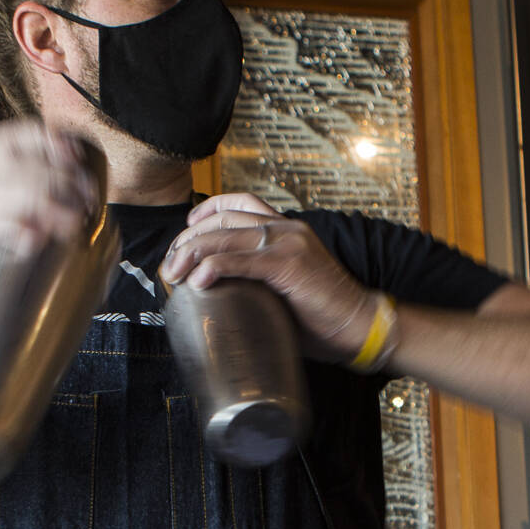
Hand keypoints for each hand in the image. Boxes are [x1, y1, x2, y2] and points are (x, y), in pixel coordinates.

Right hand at [0, 119, 101, 364]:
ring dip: (44, 201)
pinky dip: (12, 228)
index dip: (44, 140)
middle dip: (56, 174)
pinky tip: (33, 241)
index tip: (77, 155)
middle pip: (10, 161)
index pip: (5, 140)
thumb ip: (12, 225)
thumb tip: (65, 225)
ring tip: (72, 221)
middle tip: (86, 197)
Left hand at [160, 194, 382, 361]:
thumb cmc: (324, 316)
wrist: (360, 325)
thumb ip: (259, 280)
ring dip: (191, 253)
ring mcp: (287, 243)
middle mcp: (286, 228)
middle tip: (169, 265)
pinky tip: (198, 280)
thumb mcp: (286, 288)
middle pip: (223, 218)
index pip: (239, 203)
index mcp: (287, 229)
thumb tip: (222, 293)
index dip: (206, 212)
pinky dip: (213, 266)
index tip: (185, 234)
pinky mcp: (288, 264)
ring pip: (225, 235)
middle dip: (187, 239)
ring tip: (173, 273)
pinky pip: (240, 259)